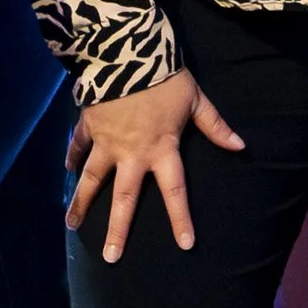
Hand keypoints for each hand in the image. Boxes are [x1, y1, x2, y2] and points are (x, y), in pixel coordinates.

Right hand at [65, 69, 242, 262]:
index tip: (185, 245)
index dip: (180, 219)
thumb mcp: (196, 99)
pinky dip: (71, 157)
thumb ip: (215, 126)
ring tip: (71, 225)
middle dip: (117, 230)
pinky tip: (66, 171)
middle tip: (110, 256)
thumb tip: (241, 146)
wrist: (126, 51)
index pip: (174, 191)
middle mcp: (131, 154)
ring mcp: (106, 142)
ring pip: (91, 179)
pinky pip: (78, 146)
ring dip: (81, 202)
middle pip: (123, 198)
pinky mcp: (88, 125)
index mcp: (161, 149)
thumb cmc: (165, 77)